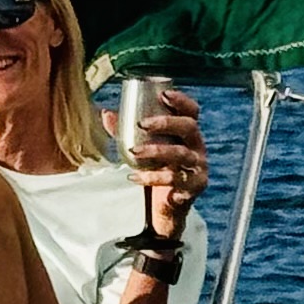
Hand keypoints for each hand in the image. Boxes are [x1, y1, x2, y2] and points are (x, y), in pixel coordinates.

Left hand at [122, 87, 206, 240]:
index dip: (181, 100)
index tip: (163, 94)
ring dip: (156, 150)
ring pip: (180, 153)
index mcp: (187, 133)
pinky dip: (153, 177)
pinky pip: (175, 180)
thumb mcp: (143, 149)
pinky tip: (134, 177)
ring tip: (133, 152)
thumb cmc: (155, 170)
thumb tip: (105, 113)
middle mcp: (197, 147)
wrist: (165, 209)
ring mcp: (198, 167)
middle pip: (189, 127)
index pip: (191, 111)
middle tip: (142, 123)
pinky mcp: (195, 187)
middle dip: (166, 122)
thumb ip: (126, 131)